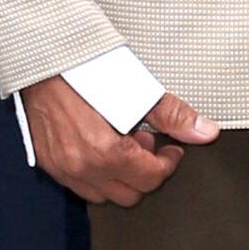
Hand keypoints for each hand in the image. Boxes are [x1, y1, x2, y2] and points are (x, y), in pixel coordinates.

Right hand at [21, 76, 217, 206]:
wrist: (43, 55)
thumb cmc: (86, 68)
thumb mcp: (136, 88)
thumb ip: (172, 115)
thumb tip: (205, 132)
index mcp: (104, 151)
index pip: (149, 179)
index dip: (168, 163)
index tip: (171, 148)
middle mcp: (80, 166)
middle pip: (129, 194)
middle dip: (144, 173)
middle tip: (147, 144)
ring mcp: (61, 167)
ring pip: (103, 194)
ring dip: (119, 176)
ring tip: (122, 143)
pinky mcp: (46, 161)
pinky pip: (78, 184)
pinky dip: (95, 173)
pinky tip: (100, 146)